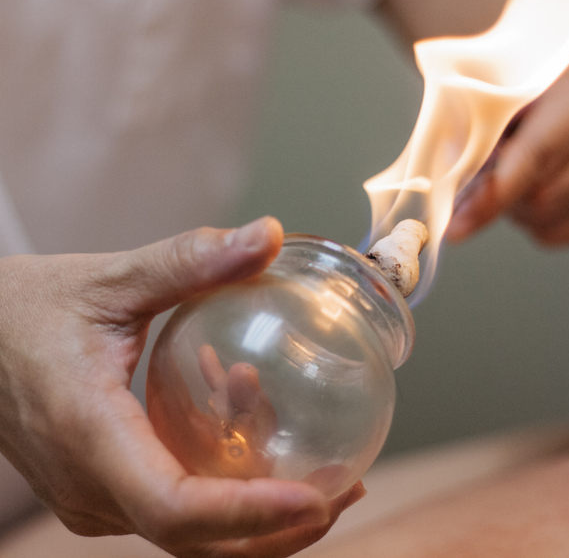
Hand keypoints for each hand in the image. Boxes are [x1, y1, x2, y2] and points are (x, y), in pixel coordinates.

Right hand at [0, 217, 363, 556]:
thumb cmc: (27, 309)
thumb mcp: (111, 277)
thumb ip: (191, 259)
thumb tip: (270, 235)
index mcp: (88, 433)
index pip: (173, 508)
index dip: (250, 515)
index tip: (315, 498)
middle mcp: (88, 484)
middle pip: (193, 538)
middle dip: (276, 527)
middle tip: (343, 485)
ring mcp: (92, 495)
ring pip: (186, 527)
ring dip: (253, 499)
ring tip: (306, 445)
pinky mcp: (101, 486)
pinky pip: (170, 503)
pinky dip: (223, 483)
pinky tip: (246, 419)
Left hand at [447, 54, 568, 244]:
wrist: (554, 82)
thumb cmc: (517, 85)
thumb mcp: (488, 91)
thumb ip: (469, 133)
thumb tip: (441, 189)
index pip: (536, 154)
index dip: (492, 194)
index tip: (455, 227)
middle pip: (543, 194)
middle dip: (500, 195)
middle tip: (480, 176)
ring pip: (549, 217)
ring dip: (516, 207)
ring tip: (512, 172)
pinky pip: (561, 233)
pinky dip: (533, 221)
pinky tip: (531, 189)